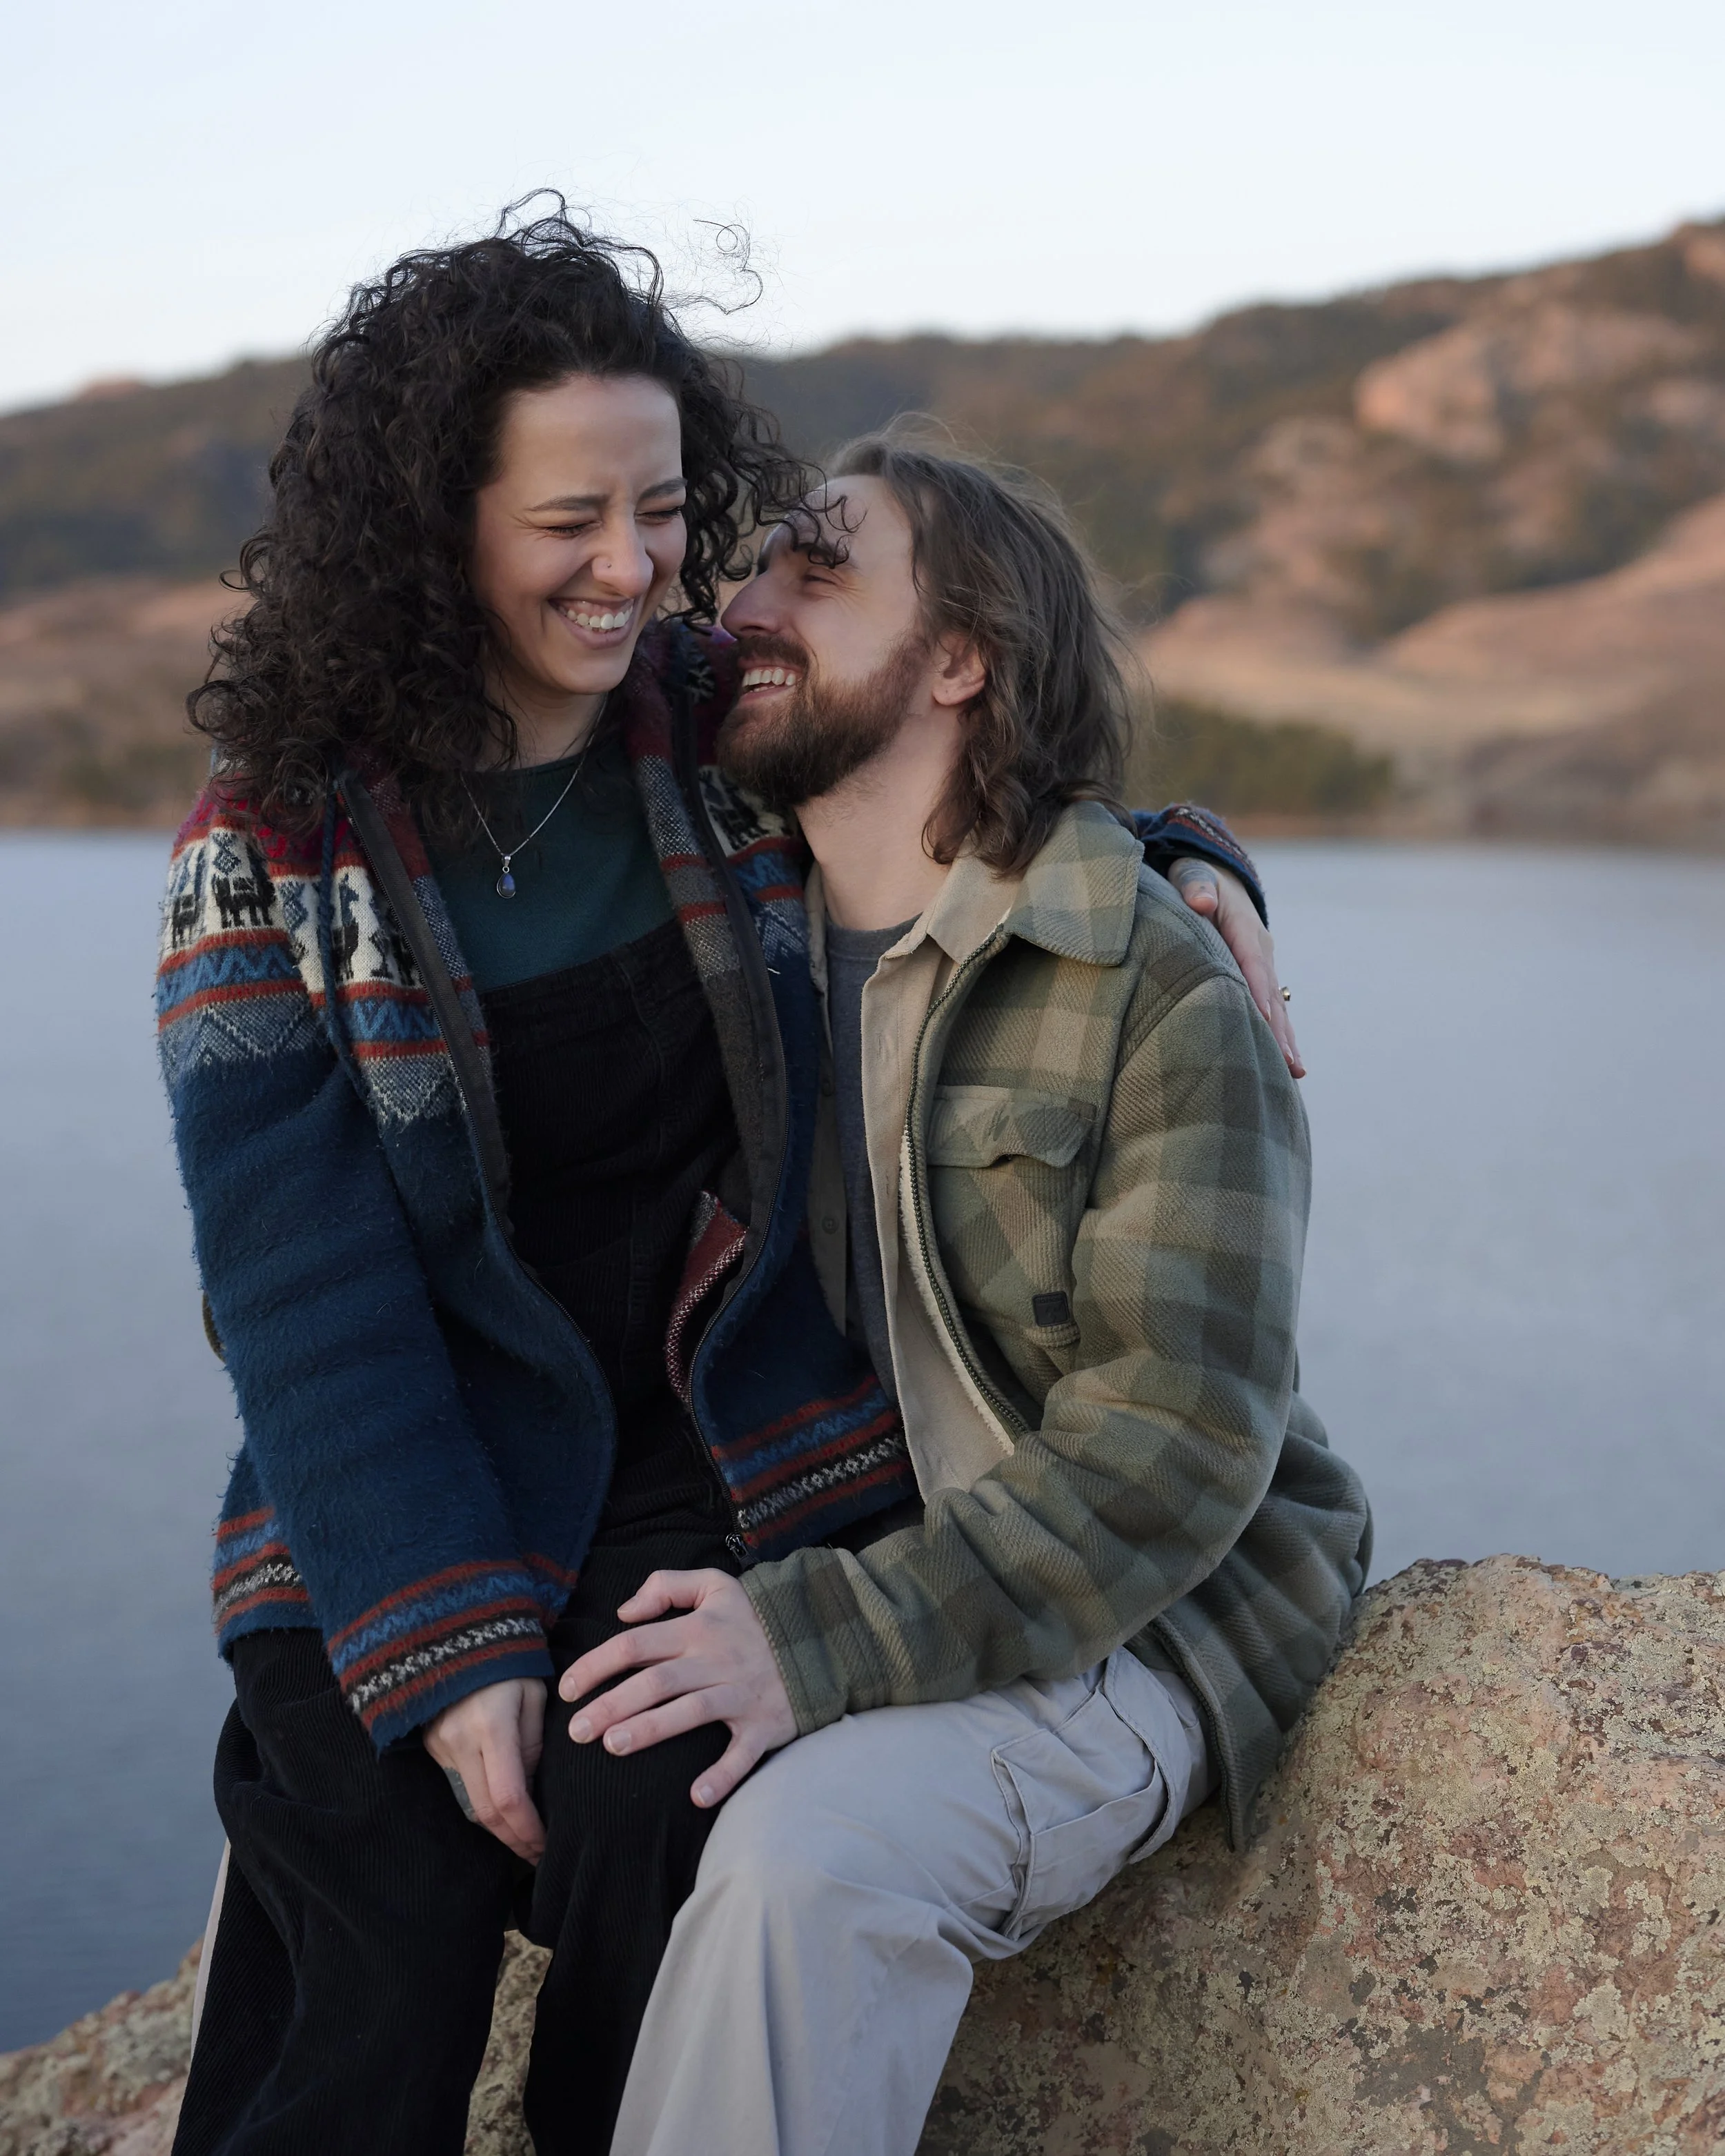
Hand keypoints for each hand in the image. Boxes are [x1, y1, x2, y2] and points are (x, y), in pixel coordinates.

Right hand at [424, 1677, 546, 1861]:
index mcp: (491, 1726)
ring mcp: (440, 1745)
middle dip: (513, 1840)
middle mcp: (459, 1741)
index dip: (527, 1830)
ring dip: (498, 1826)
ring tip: (525, 1836)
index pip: (508, 1798)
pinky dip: (483, 1802)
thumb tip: (534, 1789)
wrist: (460, 1634)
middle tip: (538, 1854)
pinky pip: (460, 1785)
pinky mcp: (432, 1745)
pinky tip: (504, 1808)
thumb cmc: (511, 1661)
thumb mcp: (534, 1695)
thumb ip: (534, 1744)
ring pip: (470, 1804)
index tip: (547, 1846)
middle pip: (485, 1812)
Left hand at [558, 1569, 796, 1808]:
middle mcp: (715, 1660)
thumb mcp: (715, 1585)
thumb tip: (624, 1611)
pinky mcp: (765, 1725)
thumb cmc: (755, 1617)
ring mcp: (740, 1694)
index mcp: (697, 1629)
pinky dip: (722, 1775)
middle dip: (611, 1704)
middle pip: (655, 1681)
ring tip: (613, 1746)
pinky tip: (696, 1797)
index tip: (567, 1689)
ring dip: (652, 1730)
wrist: (821, 1640)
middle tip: (577, 1730)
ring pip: (690, 1711)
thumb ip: (666, 1586)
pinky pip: (742, 1753)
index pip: (635, 1644)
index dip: (596, 1665)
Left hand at [1168, 858, 1303, 1078]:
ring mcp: (1264, 963)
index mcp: (1243, 926)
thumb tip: (1199, 901)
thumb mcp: (1192, 874)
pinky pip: (1272, 1007)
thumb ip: (1195, 886)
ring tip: (1295, 1072)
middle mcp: (1260, 948)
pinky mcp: (1260, 975)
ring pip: (1277, 1005)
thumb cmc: (1196, 878)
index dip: (1256, 991)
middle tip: (1287, 1064)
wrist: (1217, 875)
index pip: (1251, 963)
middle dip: (1278, 1029)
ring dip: (1285, 1038)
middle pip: (1270, 993)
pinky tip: (1285, 1063)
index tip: (1262, 1019)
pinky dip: (1279, 1033)